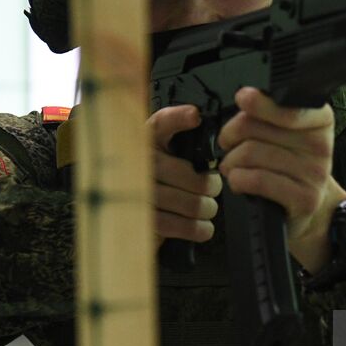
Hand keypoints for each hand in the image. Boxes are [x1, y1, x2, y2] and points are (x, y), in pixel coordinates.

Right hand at [149, 105, 221, 249]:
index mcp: (147, 142)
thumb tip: (212, 151)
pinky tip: (203, 227)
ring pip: (190, 203)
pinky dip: (198, 229)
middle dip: (211, 186)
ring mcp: (139, 193)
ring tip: (207, 208)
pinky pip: (179, 225)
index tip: (194, 117)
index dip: (177, 118)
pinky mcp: (143, 220)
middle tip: (212, 189)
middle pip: (191, 175)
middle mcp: (139, 164)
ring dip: (207, 209)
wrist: (132, 215)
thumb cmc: (161, 182)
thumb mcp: (169, 156)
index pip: (160, 124)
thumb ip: (188, 145)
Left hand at [216, 87, 345, 271]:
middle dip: (231, 134)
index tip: (243, 98)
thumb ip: (268, 114)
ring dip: (231, 161)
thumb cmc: (290, 165)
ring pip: (252, 153)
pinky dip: (238, 179)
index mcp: (320, 120)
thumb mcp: (285, 133)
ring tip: (231, 165)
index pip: (286, 107)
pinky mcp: (304, 198)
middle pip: (257, 128)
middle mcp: (321, 145)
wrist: (311, 206)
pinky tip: (238, 181)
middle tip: (228, 142)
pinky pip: (258, 180)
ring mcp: (314, 173)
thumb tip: (245, 99)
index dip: (259, 103)